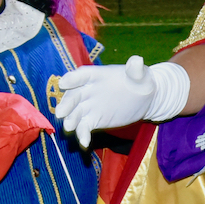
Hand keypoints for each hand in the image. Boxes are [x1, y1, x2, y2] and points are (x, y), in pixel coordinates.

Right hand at [54, 56, 190, 144]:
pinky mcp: (94, 120)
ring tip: (68, 127)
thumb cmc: (141, 82)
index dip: (72, 79)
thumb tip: (137, 60)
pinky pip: (84, 127)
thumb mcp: (141, 75)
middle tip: (60, 113)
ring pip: (75, 112)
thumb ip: (136, 70)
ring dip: (70, 120)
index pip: (82, 75)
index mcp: (98, 75)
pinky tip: (85, 142)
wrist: (144, 99)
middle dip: (67, 103)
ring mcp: (90, 106)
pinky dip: (83, 134)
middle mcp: (89, 90)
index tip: (63, 84)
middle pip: (74, 95)